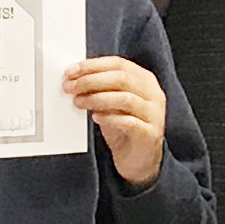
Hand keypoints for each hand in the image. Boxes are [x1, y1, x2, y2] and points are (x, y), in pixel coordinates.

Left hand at [66, 56, 167, 186]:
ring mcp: (154, 114)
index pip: (119, 64)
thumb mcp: (111, 104)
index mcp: (144, 80)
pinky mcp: (150, 133)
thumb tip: (74, 79)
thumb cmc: (123, 127)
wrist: (139, 159)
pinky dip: (109, 118)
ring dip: (97, 98)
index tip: (71, 71)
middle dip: (91, 81)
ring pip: (125, 98)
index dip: (93, 65)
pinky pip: (129, 122)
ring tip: (79, 102)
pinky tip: (96, 118)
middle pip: (121, 78)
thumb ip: (99, 89)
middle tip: (70, 87)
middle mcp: (153, 94)